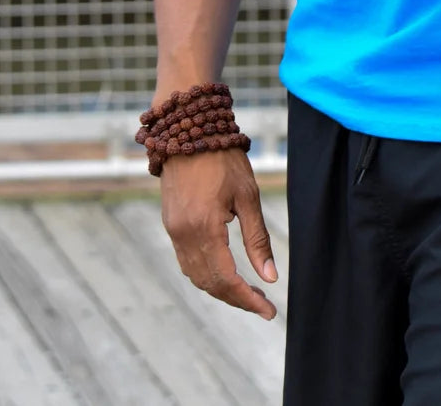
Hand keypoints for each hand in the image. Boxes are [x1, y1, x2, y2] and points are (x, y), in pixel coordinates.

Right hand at [160, 147, 277, 317]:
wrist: (189, 129)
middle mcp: (183, 234)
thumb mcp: (247, 196)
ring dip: (220, 289)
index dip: (248, 300)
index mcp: (205, 228)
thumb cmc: (223, 158)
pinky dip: (205, 273)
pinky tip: (223, 272)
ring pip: (195, 275)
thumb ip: (257, 239)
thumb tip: (270, 277)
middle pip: (209, 283)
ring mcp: (173, 230)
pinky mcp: (170, 223)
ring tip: (247, 292)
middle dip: (236, 298)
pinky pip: (186, 261)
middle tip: (262, 304)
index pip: (226, 279)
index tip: (268, 311)